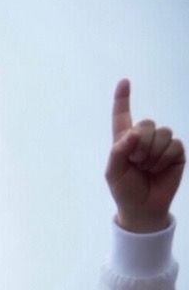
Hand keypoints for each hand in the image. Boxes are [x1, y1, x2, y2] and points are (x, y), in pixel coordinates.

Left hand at [107, 79, 183, 232]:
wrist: (143, 208)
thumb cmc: (125, 190)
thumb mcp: (113, 173)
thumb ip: (118, 151)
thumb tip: (134, 133)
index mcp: (124, 141)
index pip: (122, 116)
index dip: (123, 99)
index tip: (124, 81)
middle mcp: (143, 139)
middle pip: (147, 124)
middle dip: (141, 144)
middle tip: (136, 162)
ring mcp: (161, 145)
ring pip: (163, 133)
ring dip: (153, 153)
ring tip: (147, 167)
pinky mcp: (176, 152)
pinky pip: (174, 145)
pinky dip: (164, 158)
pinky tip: (159, 169)